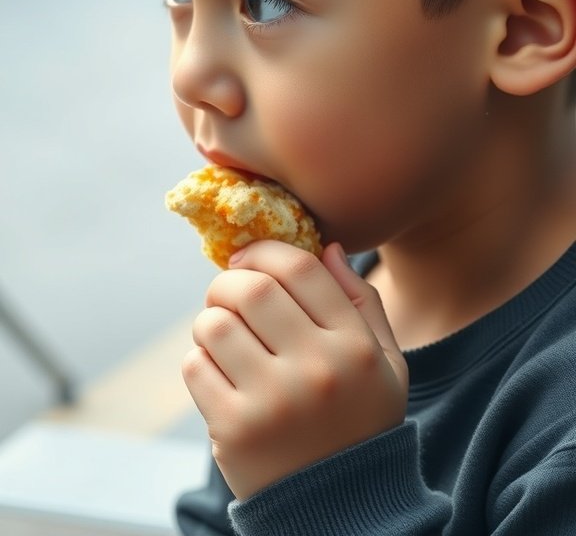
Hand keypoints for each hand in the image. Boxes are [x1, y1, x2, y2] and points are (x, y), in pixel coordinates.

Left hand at [183, 241, 407, 498]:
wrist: (341, 510)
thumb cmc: (361, 424)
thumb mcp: (385, 364)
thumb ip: (362, 303)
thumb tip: (329, 248)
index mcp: (355, 347)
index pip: (301, 269)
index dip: (265, 250)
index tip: (248, 257)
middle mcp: (316, 370)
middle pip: (251, 289)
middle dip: (227, 280)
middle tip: (226, 290)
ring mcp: (272, 402)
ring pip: (214, 324)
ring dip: (209, 319)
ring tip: (222, 333)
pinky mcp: (233, 431)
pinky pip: (195, 366)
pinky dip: (199, 360)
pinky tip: (218, 372)